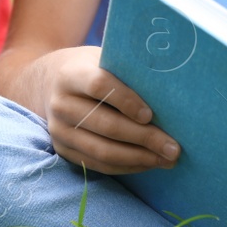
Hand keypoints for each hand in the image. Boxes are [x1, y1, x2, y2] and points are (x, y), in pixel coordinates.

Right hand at [39, 46, 178, 174]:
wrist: (52, 84)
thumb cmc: (91, 69)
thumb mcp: (103, 59)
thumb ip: (126, 72)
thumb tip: (169, 92)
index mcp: (70, 75)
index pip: (99, 86)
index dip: (126, 100)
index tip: (150, 115)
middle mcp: (60, 104)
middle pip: (105, 125)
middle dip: (144, 139)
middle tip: (174, 148)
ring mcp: (59, 130)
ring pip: (102, 151)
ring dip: (138, 158)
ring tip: (166, 160)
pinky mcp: (62, 150)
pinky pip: (97, 165)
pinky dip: (125, 167)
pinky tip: (147, 163)